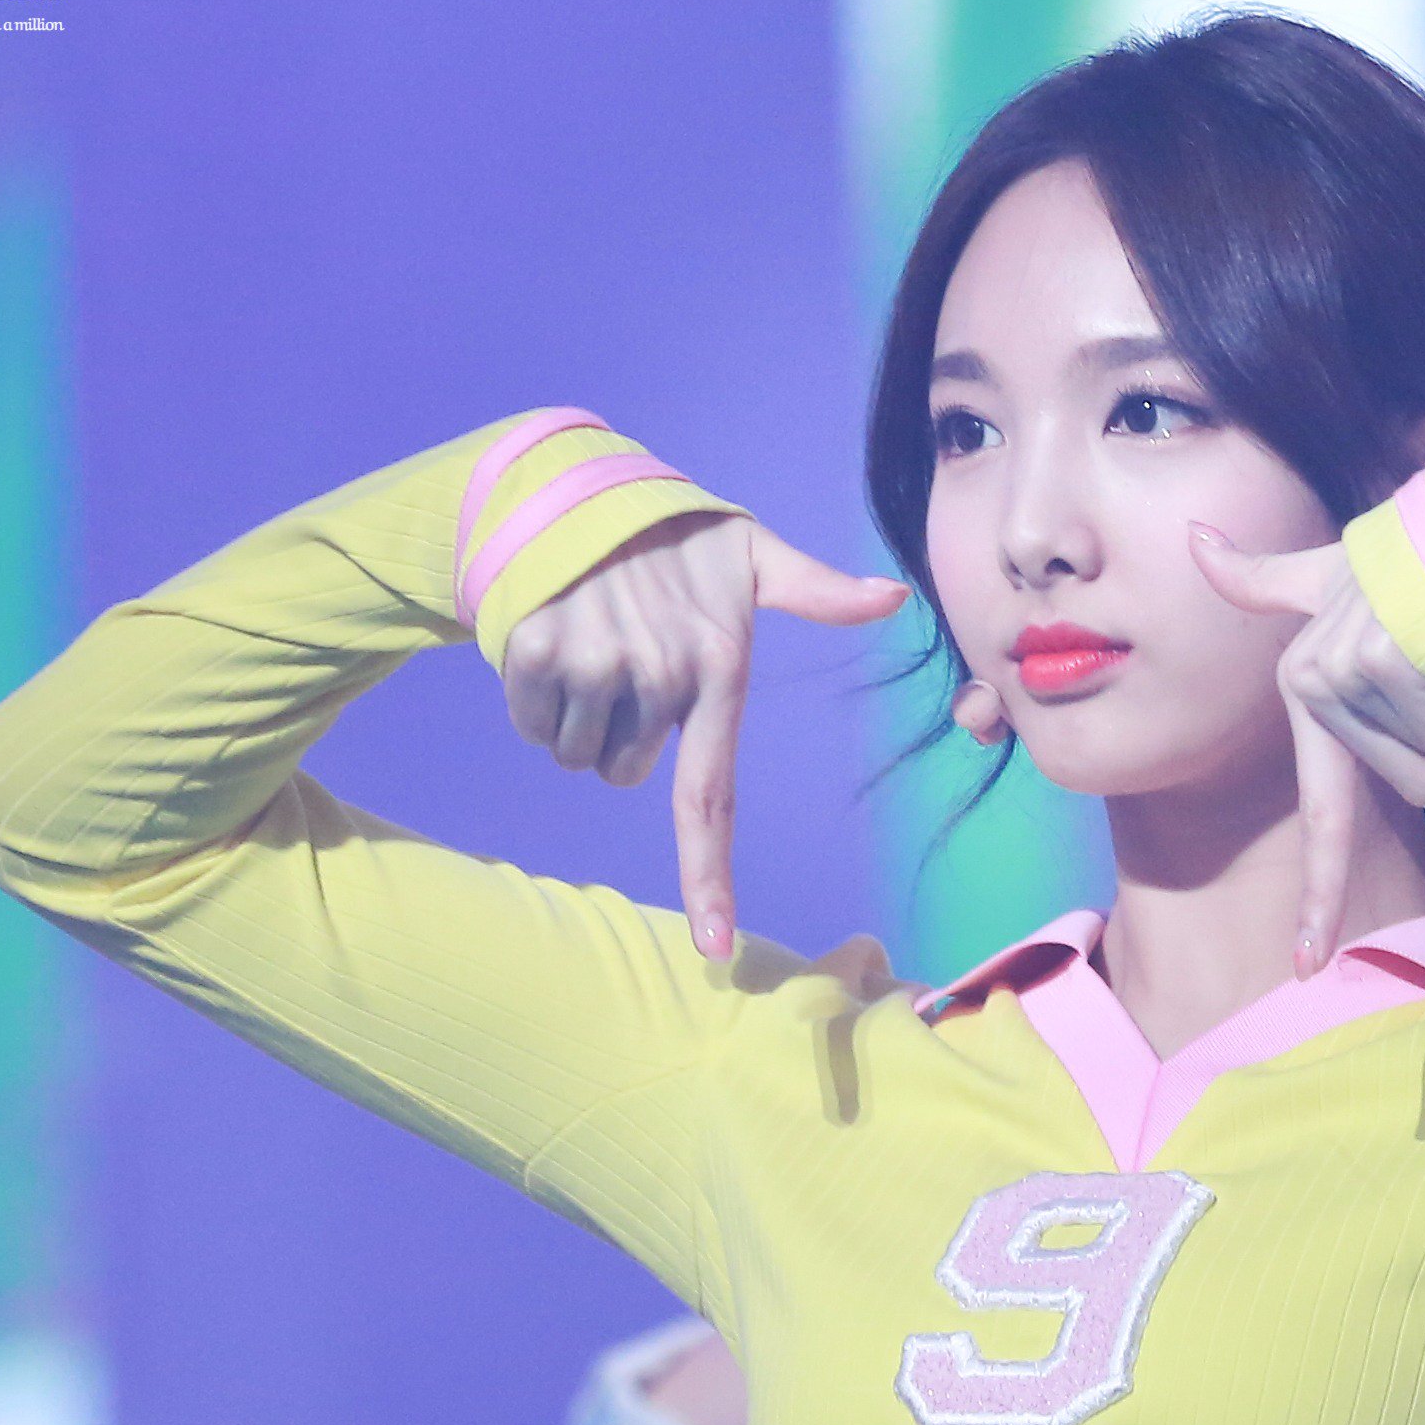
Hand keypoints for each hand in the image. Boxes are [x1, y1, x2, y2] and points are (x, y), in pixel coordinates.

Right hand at [501, 514, 906, 957]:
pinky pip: (532, 724)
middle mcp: (658, 675)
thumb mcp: (748, 554)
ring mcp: (594, 664)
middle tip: (625, 659)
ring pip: (575, 757)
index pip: (710, 796)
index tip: (714, 944)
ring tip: (591, 644)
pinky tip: (552, 640)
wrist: (574, 479)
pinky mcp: (536, 650)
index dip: (708, 877)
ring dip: (574, 715)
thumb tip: (892, 597)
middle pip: (623, 776)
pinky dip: (533, 696)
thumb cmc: (673, 535)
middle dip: (618, 733)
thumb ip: (813, 589)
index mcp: (715, 670)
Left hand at [1193, 525, 1424, 972]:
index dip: (1317, 895)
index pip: (1321, 813)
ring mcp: (1343, 674)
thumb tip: (1196, 542)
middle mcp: (1313, 683)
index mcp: (1308, 687)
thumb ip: (1271, 580)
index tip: (1307, 967)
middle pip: (1416, 789)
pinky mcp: (1381, 663)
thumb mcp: (1344, 571)